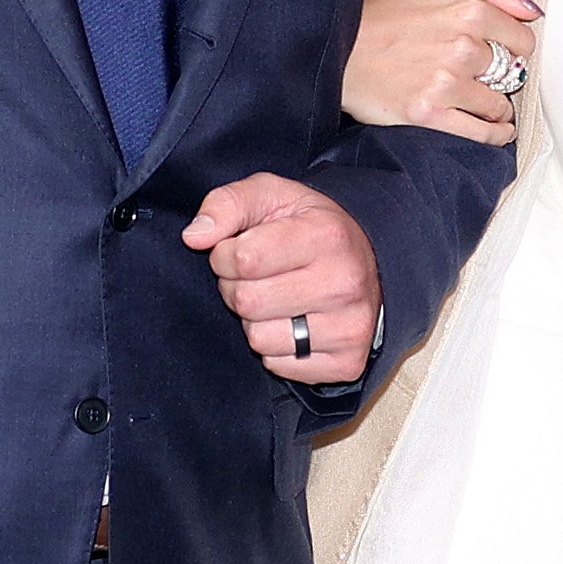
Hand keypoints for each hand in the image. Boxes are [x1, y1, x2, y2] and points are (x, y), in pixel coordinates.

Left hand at [188, 173, 382, 384]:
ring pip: (259, 339)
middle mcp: (344, 283)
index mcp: (326, 235)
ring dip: (255, 321)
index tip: (241, 249)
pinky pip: (278, 366)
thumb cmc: (308, 229)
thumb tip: (194, 237)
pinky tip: (295, 325)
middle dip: (237, 288)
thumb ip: (226, 204)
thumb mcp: (270, 197)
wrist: (368, 266)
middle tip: (258, 277)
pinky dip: (276, 349)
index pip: (243, 259)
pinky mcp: (347, 363)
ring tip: (276, 300)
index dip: (226, 255)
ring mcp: (350, 326)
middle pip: (246, 301)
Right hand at [342, 0, 541, 142]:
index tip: (504, 54)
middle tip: (484, 78)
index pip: (522, 40)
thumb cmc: (381, 10)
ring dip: (497, 108)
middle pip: (510, 72)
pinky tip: (495, 131)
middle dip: (501, 76)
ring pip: (498, 105)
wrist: (333, 46)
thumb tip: (531, 10)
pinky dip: (494, 135)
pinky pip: (481, 133)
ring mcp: (446, 83)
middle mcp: (462, 46)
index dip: (515, 49)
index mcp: (468, 10)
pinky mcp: (430, 113)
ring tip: (488, 106)